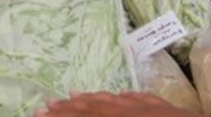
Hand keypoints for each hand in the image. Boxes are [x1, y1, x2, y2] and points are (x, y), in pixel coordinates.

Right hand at [33, 92, 190, 116]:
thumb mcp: (131, 116)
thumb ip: (103, 110)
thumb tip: (81, 103)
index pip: (85, 115)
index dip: (62, 114)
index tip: (40, 113)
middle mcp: (132, 111)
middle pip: (95, 107)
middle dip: (68, 108)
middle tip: (46, 105)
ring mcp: (152, 108)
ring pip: (116, 101)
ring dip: (92, 99)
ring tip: (73, 96)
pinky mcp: (170, 109)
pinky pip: (141, 99)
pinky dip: (124, 98)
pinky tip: (119, 96)